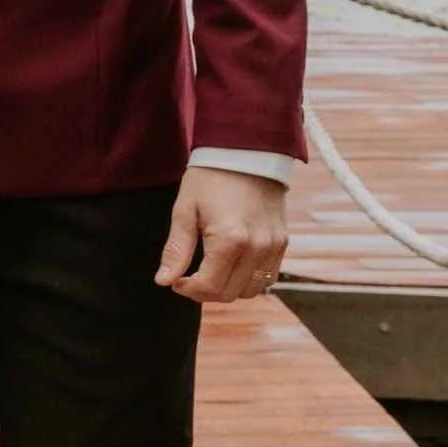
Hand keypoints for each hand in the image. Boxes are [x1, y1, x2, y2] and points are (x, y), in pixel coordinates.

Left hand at [155, 166, 287, 303]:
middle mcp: (257, 247)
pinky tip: (231, 265)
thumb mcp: (185, 210)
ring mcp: (273, 247)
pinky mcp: (282, 243)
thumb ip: (176, 249)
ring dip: (228, 288)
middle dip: (205, 292)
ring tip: (210, 271)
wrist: (246, 152)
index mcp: (230, 240)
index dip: (188, 290)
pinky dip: (248, 279)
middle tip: (188, 277)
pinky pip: (267, 277)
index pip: (210, 286)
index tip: (176, 282)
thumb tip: (164, 281)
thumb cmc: (210, 178)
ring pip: (251, 291)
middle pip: (229, 293)